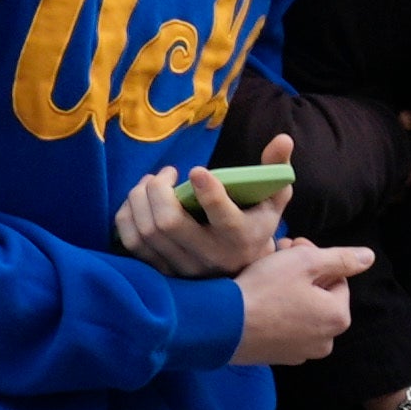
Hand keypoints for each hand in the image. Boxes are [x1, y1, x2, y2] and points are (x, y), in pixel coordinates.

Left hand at [119, 139, 288, 278]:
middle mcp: (210, 256)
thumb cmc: (256, 222)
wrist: (240, 266)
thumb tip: (282, 139)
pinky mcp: (162, 270)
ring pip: (147, 230)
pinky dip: (128, 215)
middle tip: (166, 172)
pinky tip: (139, 199)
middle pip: (169, 222)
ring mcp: (183, 267)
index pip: (224, 218)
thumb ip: (277, 168)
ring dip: (141, 198)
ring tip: (151, 182)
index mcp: (240, 237)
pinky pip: (133, 242)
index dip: (209, 193)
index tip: (197, 169)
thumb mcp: (273, 197)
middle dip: (158, 189)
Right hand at [229, 236, 373, 368]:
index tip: (291, 245)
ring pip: (302, 310)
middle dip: (302, 272)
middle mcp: (325, 341)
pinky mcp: (276, 357)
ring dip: (289, 290)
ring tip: (265, 274)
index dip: (314, 257)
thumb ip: (342, 258)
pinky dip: (276, 312)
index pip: (336, 277)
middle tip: (277, 255)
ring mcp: (300, 353)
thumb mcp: (305, 262)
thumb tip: (368, 257)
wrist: (221, 326)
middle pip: (320, 295)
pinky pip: (284, 327)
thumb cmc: (265, 290)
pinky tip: (258, 300)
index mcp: (338, 317)